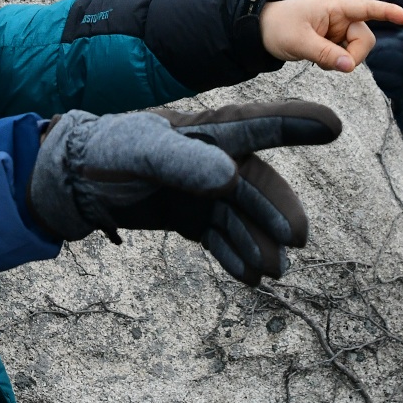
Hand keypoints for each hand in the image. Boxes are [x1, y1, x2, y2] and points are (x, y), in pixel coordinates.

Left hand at [29, 103, 340, 284]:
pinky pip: (221, 237)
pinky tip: (249, 277)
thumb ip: (181, 162)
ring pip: (242, 217)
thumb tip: (229, 179)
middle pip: (256, 185)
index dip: (294, 125)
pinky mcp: (189, 215)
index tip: (333, 125)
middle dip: (278, 211)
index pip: (257, 126)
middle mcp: (211, 158)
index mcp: (205, 131)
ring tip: (274, 272)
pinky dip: (235, 256)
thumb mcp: (139, 151)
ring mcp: (202, 189)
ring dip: (260, 242)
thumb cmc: (105, 152)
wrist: (69, 182)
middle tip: (296, 240)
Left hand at [260, 0, 402, 71]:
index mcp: (335, 7)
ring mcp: (338, 29)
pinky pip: (345, 55)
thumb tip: (350, 66)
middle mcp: (340, 16)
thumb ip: (325, 54)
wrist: (259, 31)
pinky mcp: (333, 40)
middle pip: (365, 39)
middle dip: (353, 55)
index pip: (367, 7)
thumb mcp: (299, 42)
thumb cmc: (277, 28)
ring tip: (317, 56)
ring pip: (356, 50)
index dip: (389, 12)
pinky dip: (336, 61)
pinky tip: (318, 57)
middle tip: (330, 63)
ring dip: (341, 59)